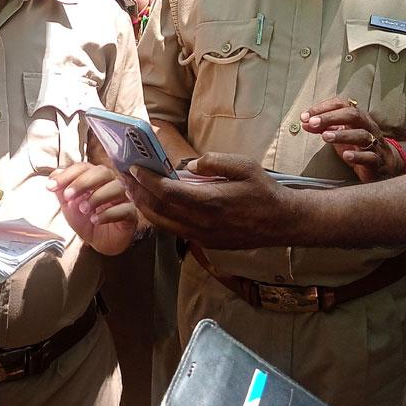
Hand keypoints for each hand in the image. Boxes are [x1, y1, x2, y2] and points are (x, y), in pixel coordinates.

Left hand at [47, 162, 137, 254]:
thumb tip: (53, 175)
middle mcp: (110, 183)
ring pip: (116, 188)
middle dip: (83, 182)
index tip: (51, 186)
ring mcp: (123, 198)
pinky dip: (108, 213)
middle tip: (68, 196)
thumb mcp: (68, 205)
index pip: (83, 167)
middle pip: (102, 172)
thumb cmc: (86, 220)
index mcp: (95, 178)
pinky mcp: (130, 214)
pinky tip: (96, 220)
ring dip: (97, 197)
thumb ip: (61, 190)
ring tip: (83, 209)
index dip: (67, 175)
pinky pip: (124, 209)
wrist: (98, 242)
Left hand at [125, 154, 301, 249]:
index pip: (168, 192)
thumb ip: (215, 162)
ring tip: (132, 190)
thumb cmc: (264, 191)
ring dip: (144, 207)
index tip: (134, 167)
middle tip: (123, 176)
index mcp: (211, 202)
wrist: (282, 222)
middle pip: (159, 209)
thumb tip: (189, 165)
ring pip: (163, 224)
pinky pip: (174, 230)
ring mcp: (203, 236)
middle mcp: (202, 223)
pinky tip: (153, 205)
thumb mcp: (245, 166)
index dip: (147, 180)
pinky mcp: (205, 242)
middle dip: (138, 192)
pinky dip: (159, 217)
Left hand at [299, 97, 402, 181]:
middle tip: (313, 123)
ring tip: (325, 137)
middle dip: (331, 117)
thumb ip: (323, 127)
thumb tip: (304, 122)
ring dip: (342, 135)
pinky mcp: (377, 161)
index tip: (306, 115)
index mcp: (358, 118)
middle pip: (353, 115)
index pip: (342, 105)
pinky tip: (346, 156)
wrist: (384, 165)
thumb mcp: (340, 134)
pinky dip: (358, 155)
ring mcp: (374, 144)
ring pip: (362, 135)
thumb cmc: (358, 145)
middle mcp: (368, 127)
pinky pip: (370, 157)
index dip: (324, 107)